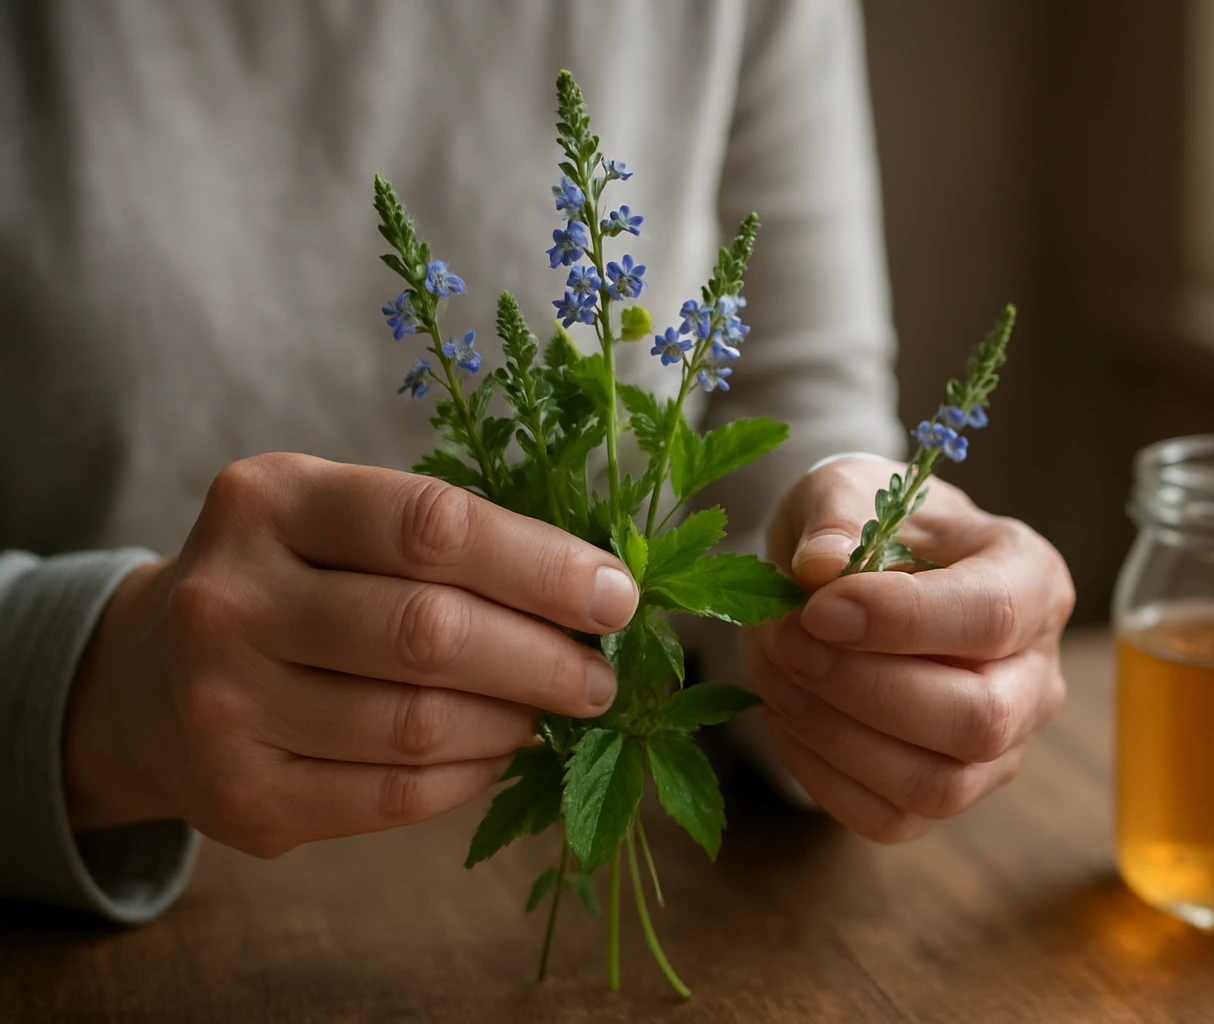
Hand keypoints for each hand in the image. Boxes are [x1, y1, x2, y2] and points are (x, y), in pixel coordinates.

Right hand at [65, 453, 637, 856]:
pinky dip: (470, 775)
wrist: (150, 676)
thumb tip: (598, 592)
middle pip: (431, 634)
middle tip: (601, 677)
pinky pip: (393, 796)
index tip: (619, 597)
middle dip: (545, 659)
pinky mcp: (240, 796)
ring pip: (418, 726)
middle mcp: (230, 598)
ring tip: (552, 709)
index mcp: (269, 500)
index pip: (435, 527)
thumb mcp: (339, 522)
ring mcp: (224, 704)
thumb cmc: (291, 582)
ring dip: (514, 722)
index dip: (544, 566)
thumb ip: (447, 541)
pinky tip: (496, 750)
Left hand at [745, 456, 1072, 842]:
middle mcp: (1034, 672)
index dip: (901, 621)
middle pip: (980, 718)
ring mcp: (1001, 745)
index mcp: (1032, 578)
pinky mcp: (948, 792)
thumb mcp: (845, 486)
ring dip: (838, 736)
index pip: (992, 617)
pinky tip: (787, 714)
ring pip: (939, 784)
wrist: (848, 574)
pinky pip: (892, 818)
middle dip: (865, 687)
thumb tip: (819, 568)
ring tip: (778, 673)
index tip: (818, 605)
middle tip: (788, 641)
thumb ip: (835, 515)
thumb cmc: (863, 522)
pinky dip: (825, 776)